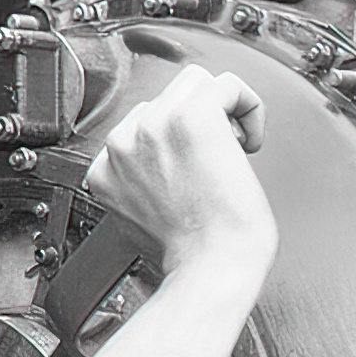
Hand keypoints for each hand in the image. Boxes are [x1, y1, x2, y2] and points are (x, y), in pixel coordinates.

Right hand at [83, 66, 275, 284]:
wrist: (210, 272)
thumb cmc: (191, 259)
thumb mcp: (142, 224)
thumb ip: (139, 189)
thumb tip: (160, 172)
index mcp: (106, 170)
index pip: (141, 127)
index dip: (176, 143)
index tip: (196, 170)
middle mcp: (124, 144)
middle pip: (166, 100)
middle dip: (197, 124)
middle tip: (217, 162)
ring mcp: (153, 127)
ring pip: (195, 84)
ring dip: (221, 112)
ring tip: (231, 151)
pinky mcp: (190, 118)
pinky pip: (226, 84)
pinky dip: (248, 107)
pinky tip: (249, 143)